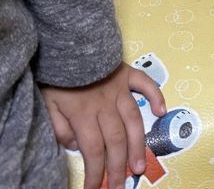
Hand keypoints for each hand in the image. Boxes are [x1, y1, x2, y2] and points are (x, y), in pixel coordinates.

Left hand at [42, 62, 165, 188]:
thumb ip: (59, 128)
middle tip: (123, 185)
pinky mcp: (128, 73)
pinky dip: (156, 96)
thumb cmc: (57, 76)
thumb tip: (75, 145)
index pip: (93, 150)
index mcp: (83, 114)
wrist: (68, 42)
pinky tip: (162, 111)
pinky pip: (145, 84)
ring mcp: (119, 88)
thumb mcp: (48, 104)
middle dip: (119, 166)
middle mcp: (105, 104)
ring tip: (140, 165)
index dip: (96, 173)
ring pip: (133, 119)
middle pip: (116, 140)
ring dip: (138, 143)